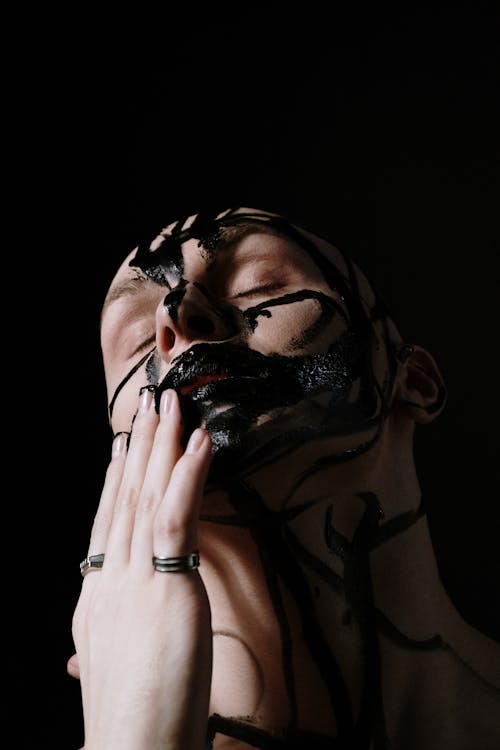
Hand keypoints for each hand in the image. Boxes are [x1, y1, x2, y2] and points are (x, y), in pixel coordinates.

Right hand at [71, 388, 212, 749]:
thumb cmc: (132, 722)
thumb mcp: (111, 669)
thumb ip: (111, 637)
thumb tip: (98, 637)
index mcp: (96, 598)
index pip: (106, 524)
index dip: (114, 481)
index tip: (121, 446)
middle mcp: (109, 581)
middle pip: (123, 499)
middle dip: (139, 445)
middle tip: (148, 403)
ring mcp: (132, 582)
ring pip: (146, 498)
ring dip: (162, 444)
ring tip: (172, 406)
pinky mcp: (164, 589)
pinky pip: (175, 518)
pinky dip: (188, 475)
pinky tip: (199, 442)